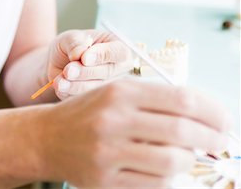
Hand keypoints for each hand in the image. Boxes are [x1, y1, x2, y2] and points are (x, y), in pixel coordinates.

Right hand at [44, 79, 231, 187]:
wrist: (48, 137)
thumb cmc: (92, 111)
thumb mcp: (120, 91)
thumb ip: (158, 100)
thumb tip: (205, 116)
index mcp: (122, 91)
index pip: (181, 98)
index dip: (212, 110)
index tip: (226, 119)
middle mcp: (115, 118)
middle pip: (181, 131)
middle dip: (212, 138)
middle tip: (222, 142)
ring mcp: (109, 152)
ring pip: (172, 162)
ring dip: (191, 160)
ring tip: (191, 155)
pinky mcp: (104, 181)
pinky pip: (154, 185)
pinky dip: (170, 178)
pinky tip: (167, 169)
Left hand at [47, 29, 132, 99]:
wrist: (56, 61)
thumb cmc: (70, 44)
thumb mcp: (70, 37)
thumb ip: (75, 43)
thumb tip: (79, 54)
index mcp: (116, 46)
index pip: (120, 52)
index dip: (103, 55)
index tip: (84, 58)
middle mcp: (116, 67)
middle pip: (107, 72)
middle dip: (85, 72)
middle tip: (67, 70)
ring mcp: (107, 84)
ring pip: (95, 87)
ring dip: (76, 84)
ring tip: (59, 80)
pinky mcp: (94, 98)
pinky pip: (84, 98)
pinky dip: (69, 92)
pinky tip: (60, 85)